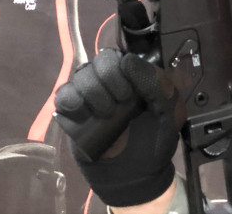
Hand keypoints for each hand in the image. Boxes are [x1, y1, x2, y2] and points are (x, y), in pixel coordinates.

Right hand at [54, 49, 185, 206]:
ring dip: (92, 91)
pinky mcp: (73, 116)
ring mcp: (90, 97)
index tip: (130, 92)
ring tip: (106, 114)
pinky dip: (71, 101)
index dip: (121, 69)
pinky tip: (85, 116)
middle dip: (108, 79)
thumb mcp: (168, 111)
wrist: (137, 176)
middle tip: (120, 103)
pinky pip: (63, 97)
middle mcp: (110, 82)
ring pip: (80, 75)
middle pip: (98, 61)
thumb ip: (155, 84)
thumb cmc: (156, 139)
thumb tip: (127, 60)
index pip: (118, 55)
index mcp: (133, 77)